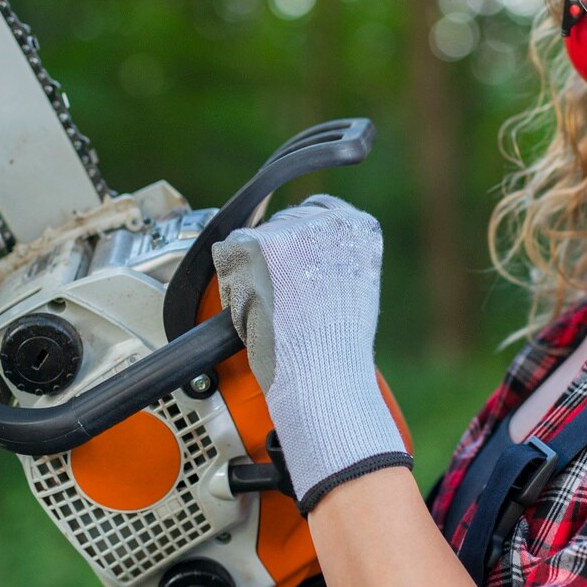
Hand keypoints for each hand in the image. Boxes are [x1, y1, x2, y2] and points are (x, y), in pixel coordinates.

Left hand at [211, 194, 409, 513]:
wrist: (322, 375)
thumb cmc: (336, 351)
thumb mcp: (351, 289)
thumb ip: (331, 258)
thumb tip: (298, 251)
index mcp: (360, 228)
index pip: (316, 210)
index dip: (295, 242)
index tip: (290, 269)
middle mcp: (329, 220)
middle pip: (280, 223)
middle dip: (271, 258)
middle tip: (283, 303)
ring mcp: (293, 229)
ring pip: (251, 240)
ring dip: (250, 271)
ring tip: (273, 310)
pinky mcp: (258, 245)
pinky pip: (226, 254)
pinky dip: (230, 284)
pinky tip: (253, 309)